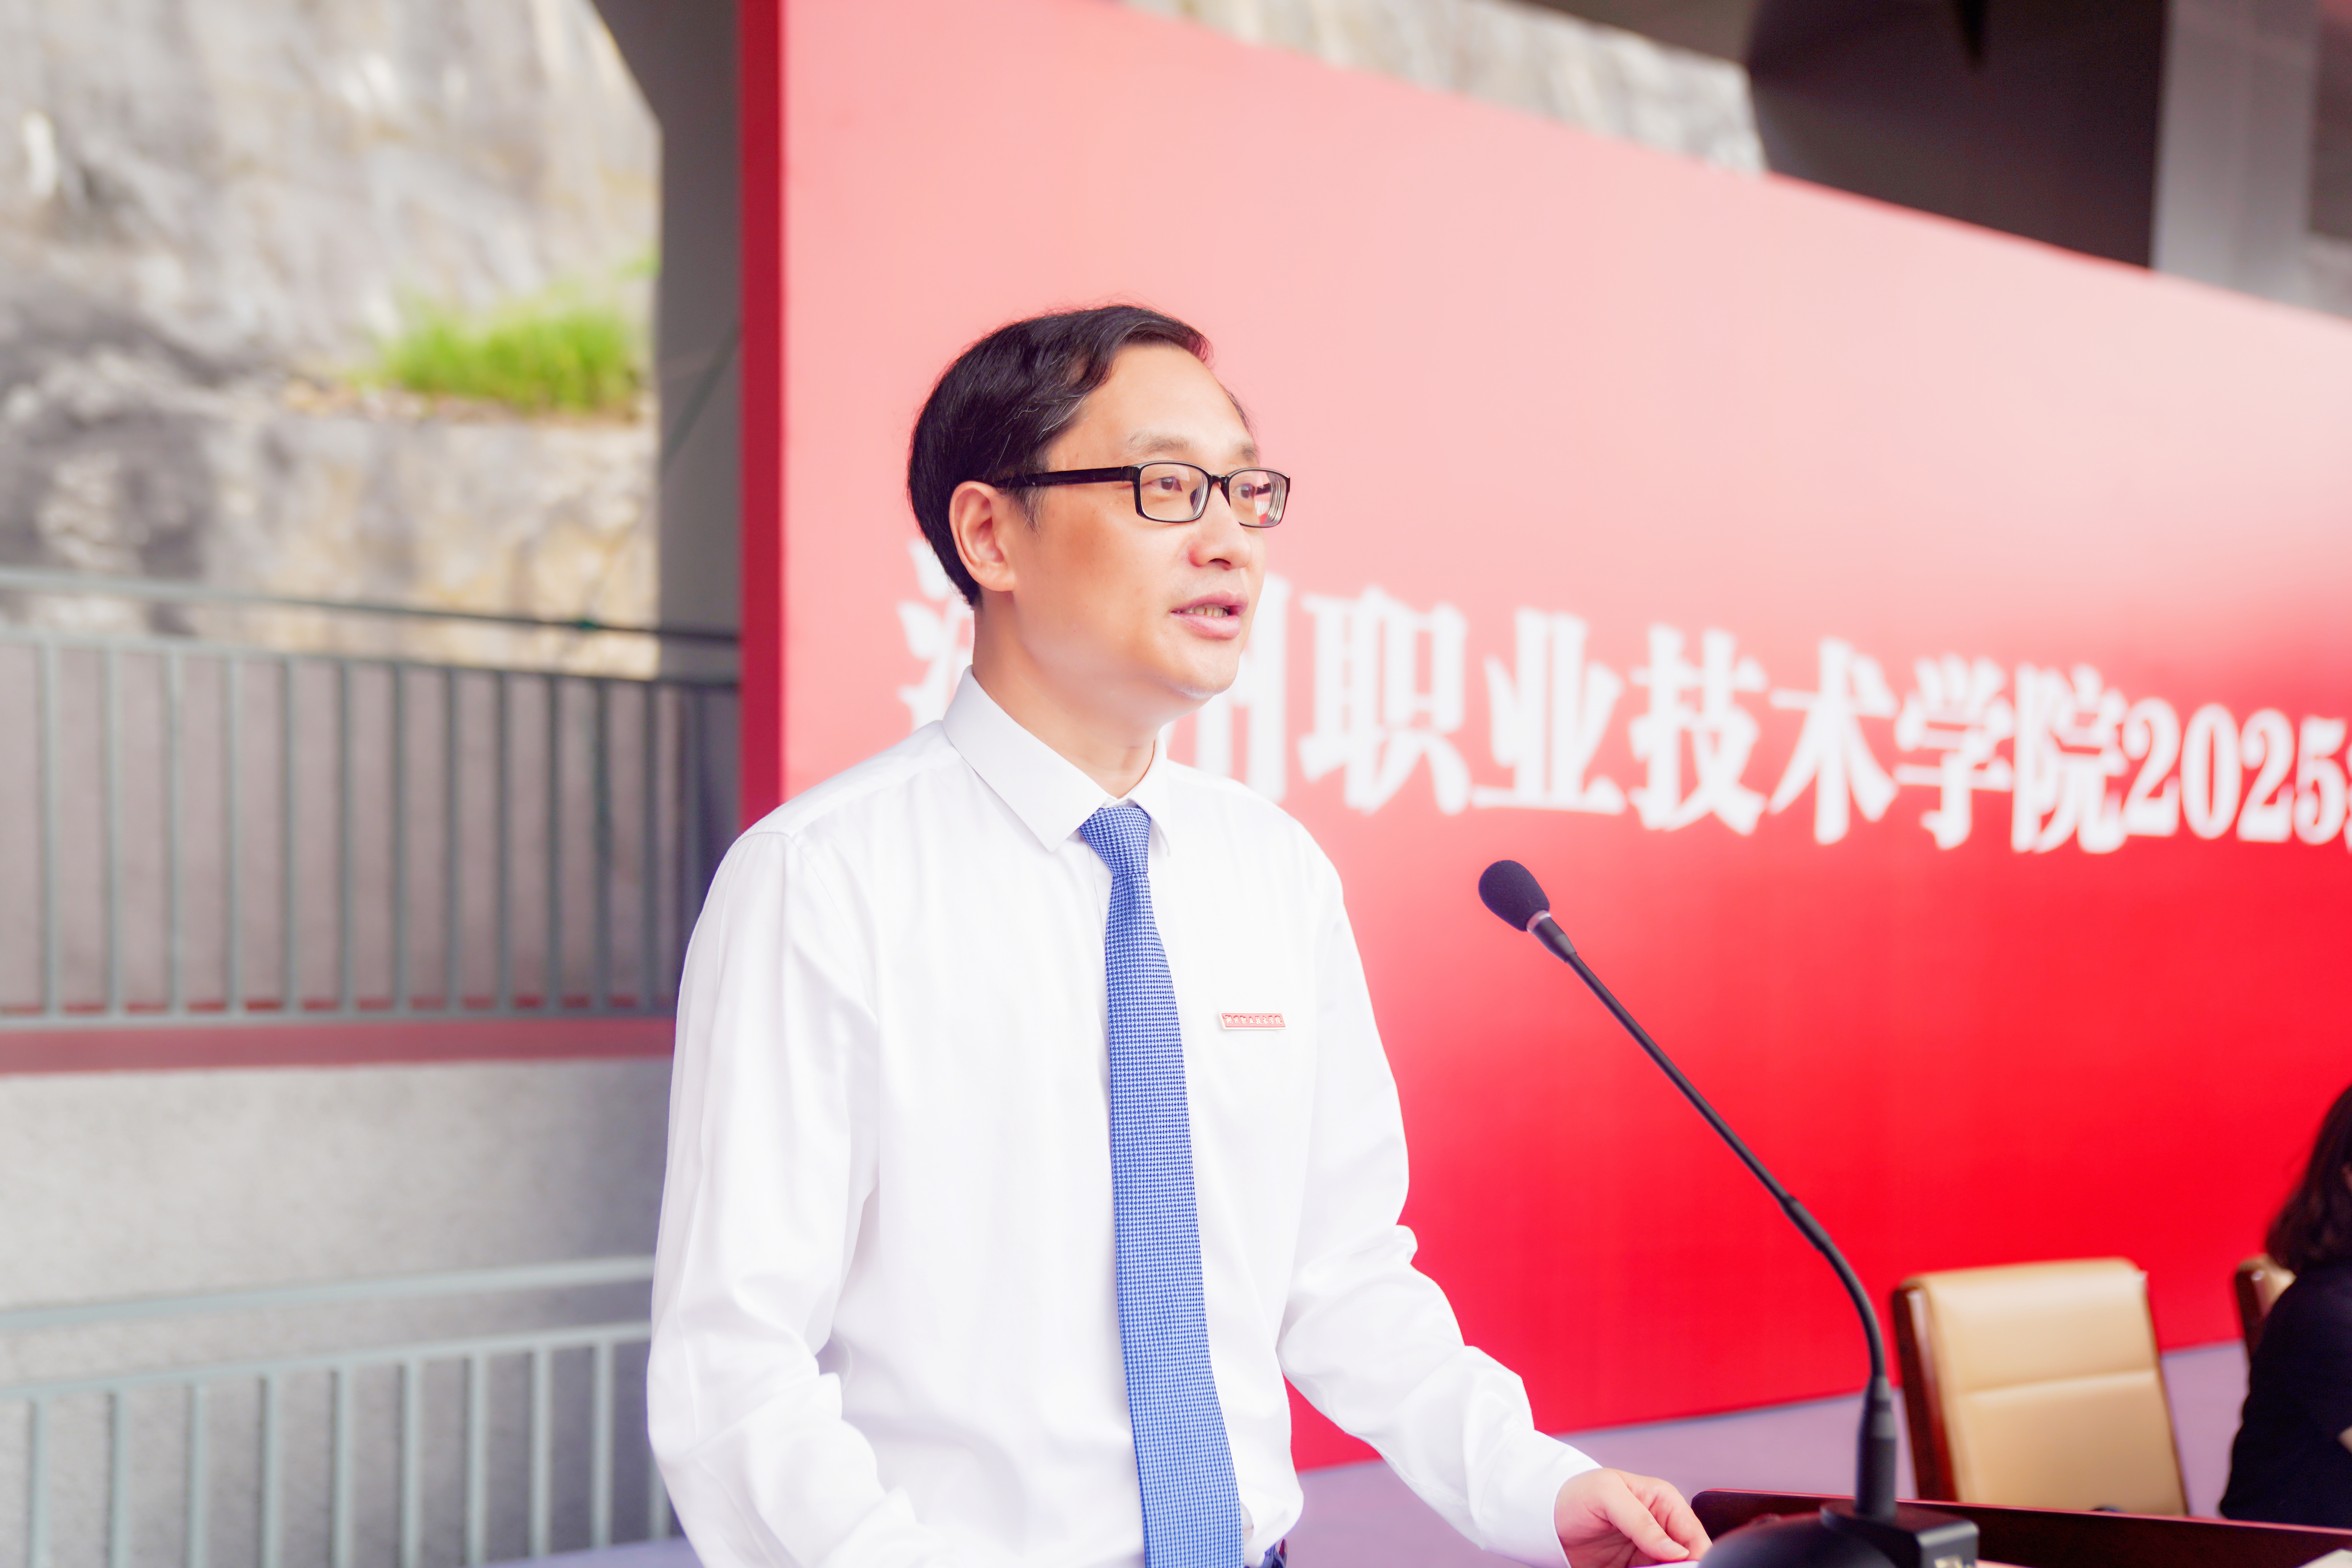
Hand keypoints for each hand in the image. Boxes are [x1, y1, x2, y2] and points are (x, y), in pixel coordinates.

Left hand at [1553, 1467, 1709, 1565]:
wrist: (1543, 1517)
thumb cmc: (1574, 1492)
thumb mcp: (1607, 1496)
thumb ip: (1641, 1521)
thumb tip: (1676, 1549)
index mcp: (1663, 1501)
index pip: (1693, 1534)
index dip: (1695, 1555)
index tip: (1682, 1567)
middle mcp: (1660, 1528)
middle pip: (1686, 1559)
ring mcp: (1648, 1551)